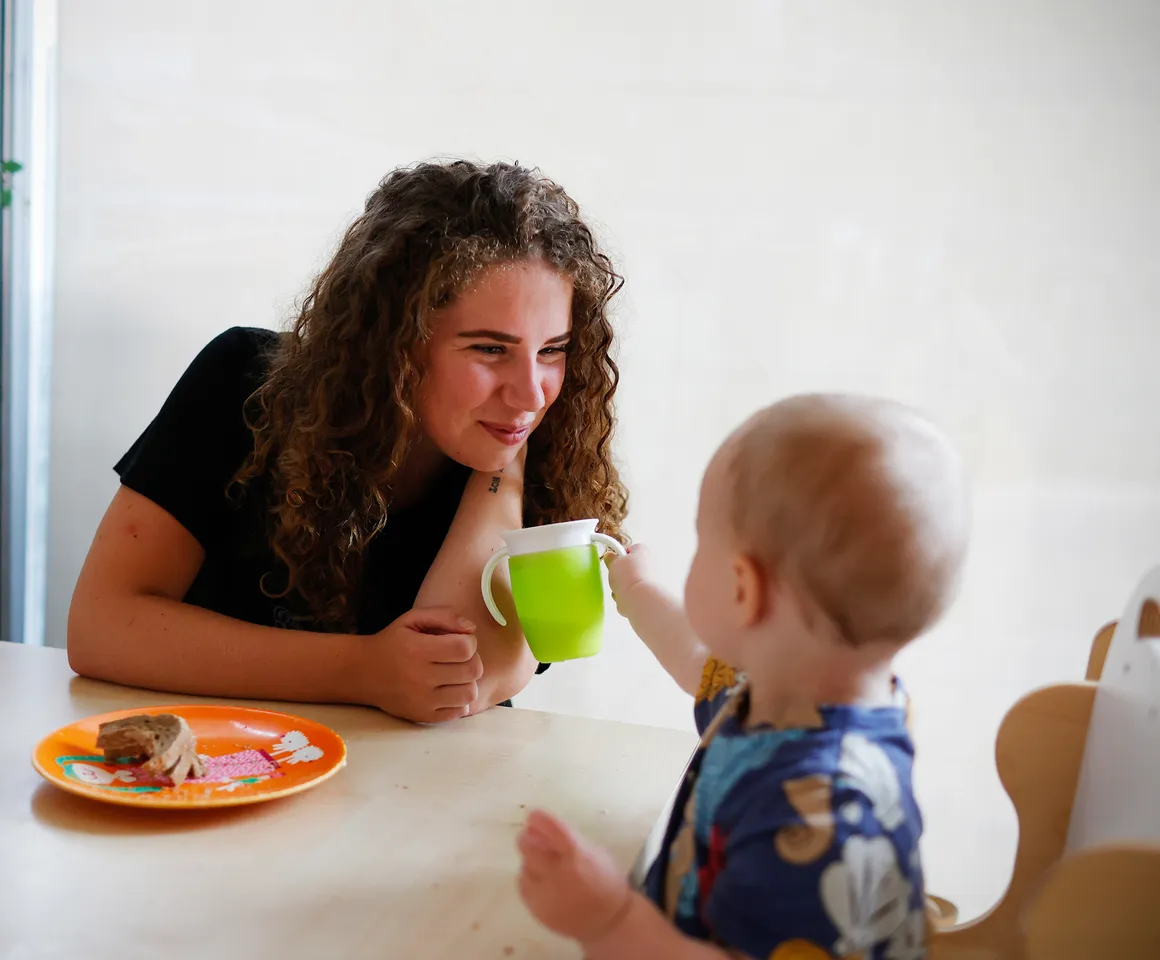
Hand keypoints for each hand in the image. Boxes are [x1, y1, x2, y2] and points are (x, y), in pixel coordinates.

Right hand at [358, 607, 483, 722]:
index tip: (460, 640)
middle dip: (472, 660)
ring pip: (469, 694)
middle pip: (471, 671)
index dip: (469, 642)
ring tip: (456, 674)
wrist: (363, 672)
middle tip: (459, 657)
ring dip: (468, 682)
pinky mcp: (423, 716)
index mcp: (418, 650)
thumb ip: (444, 615)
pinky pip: (459, 712)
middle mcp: (420, 677)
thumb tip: (471, 629)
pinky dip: (460, 701)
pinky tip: (448, 690)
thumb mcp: (412, 619)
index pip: (465, 648)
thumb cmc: (393, 642)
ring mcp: (422, 701)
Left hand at [517, 809, 631, 942]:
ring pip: (524, 866)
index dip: (539, 819)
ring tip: (543, 863)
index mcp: (577, 856)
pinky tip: (541, 879)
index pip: (552, 829)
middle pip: (528, 847)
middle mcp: (558, 874)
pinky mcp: (538, 910)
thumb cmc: (604, 881)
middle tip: (530, 836)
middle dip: (527, 837)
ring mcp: (546, 894)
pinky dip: (529, 879)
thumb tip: (541, 826)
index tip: (534, 815)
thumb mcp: (593, 852)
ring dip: (530, 860)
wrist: (608, 922)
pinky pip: (524, 887)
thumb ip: (568, 839)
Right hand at [605, 543, 652, 615]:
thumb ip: (611, 558)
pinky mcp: (648, 594)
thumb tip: (610, 556)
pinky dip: (626, 596)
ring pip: (629, 582)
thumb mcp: (614, 562)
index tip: (613, 560)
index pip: (629, 549)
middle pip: (629, 567)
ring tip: (619, 588)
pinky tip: (624, 597)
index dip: (619, 555)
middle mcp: (650, 563)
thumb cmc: (630, 577)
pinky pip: (632, 594)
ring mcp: (651, 580)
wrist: (640, 598)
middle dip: (619, 574)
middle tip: (615, 576)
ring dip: (621, 586)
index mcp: (643, 551)